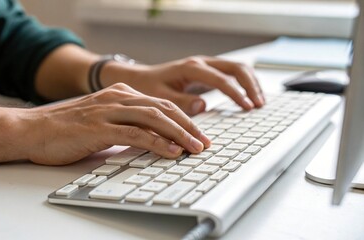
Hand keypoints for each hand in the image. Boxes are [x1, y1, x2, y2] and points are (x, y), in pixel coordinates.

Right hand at [23, 83, 210, 165]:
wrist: (32, 130)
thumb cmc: (66, 129)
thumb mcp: (102, 121)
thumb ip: (126, 125)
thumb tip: (152, 140)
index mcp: (120, 94)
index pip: (160, 104)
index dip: (183, 119)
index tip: (198, 133)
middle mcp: (117, 98)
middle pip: (163, 108)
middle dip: (188, 126)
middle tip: (205, 142)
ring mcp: (108, 111)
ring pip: (154, 118)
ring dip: (179, 134)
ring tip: (196, 148)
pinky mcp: (99, 127)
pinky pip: (135, 133)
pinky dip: (157, 142)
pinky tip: (171, 152)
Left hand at [101, 56, 264, 115]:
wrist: (140, 78)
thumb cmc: (148, 87)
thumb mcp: (159, 96)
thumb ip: (180, 101)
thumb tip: (203, 105)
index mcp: (191, 68)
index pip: (220, 79)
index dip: (236, 93)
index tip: (246, 107)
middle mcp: (201, 63)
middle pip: (235, 68)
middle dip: (250, 85)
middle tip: (259, 104)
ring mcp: (206, 65)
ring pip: (237, 68)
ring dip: (250, 83)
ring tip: (259, 102)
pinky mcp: (207, 72)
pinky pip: (231, 73)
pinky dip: (243, 83)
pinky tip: (249, 96)